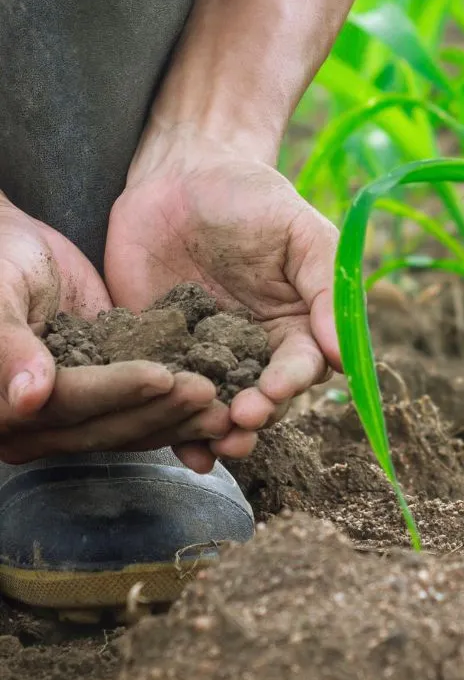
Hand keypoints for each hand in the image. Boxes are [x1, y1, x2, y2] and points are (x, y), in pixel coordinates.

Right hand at [0, 195, 227, 463]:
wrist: (15, 249)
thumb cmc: (0, 262)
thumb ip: (8, 345)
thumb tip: (29, 398)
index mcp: (2, 406)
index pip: (67, 402)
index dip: (115, 390)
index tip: (162, 375)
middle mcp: (35, 426)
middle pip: (104, 427)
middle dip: (161, 411)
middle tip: (210, 393)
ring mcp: (72, 420)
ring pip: (130, 430)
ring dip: (178, 420)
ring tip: (225, 406)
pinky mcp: (104, 404)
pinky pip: (144, 415)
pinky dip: (179, 411)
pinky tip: (221, 402)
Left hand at [105, 127, 340, 468]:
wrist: (178, 175)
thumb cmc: (250, 196)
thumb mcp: (299, 228)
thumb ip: (326, 284)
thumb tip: (346, 353)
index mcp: (297, 323)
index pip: (303, 364)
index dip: (291, 382)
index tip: (275, 390)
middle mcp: (256, 349)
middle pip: (263, 399)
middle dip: (255, 415)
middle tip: (239, 421)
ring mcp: (207, 355)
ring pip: (218, 408)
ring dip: (218, 433)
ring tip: (213, 444)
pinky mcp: (161, 354)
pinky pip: (168, 396)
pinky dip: (173, 425)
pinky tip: (181, 449)